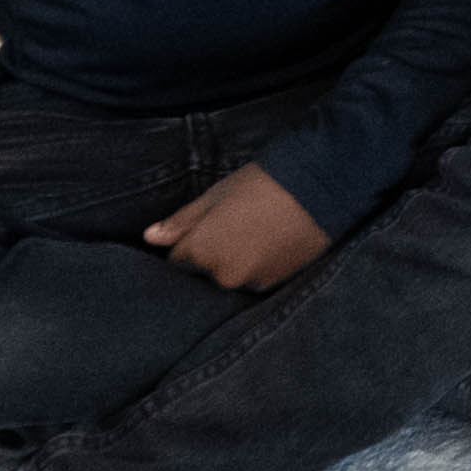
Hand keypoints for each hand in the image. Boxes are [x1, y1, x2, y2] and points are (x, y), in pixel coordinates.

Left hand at [145, 161, 332, 291]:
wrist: (320, 187)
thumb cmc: (263, 183)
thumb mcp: (216, 195)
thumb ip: (182, 221)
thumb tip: (150, 238)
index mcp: (201, 251)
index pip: (178, 260)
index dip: (189, 242)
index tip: (206, 227)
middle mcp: (222, 276)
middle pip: (204, 273)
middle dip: (212, 256)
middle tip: (234, 227)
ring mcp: (250, 284)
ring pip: (230, 278)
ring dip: (235, 264)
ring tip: (256, 235)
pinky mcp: (274, 287)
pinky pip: (253, 281)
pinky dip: (257, 267)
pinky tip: (270, 244)